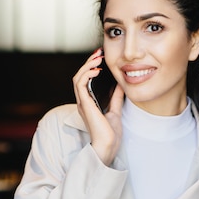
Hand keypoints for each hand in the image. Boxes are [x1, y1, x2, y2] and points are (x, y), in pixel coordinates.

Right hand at [73, 49, 123, 165]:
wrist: (109, 145)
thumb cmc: (110, 133)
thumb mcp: (115, 111)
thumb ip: (116, 98)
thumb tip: (120, 85)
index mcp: (88, 104)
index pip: (85, 81)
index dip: (91, 67)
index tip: (100, 58)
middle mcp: (82, 102)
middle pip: (80, 76)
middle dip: (89, 62)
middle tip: (99, 53)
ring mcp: (82, 103)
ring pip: (78, 78)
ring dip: (87, 65)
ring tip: (98, 58)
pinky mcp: (84, 105)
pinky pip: (80, 85)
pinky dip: (87, 74)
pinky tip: (97, 70)